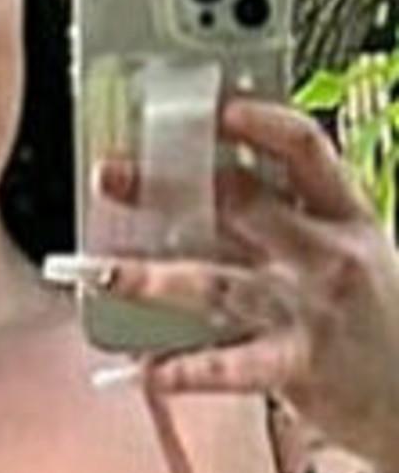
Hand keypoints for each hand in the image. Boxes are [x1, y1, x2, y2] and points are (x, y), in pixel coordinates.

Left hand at [88, 98, 398, 472]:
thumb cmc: (377, 314)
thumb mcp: (350, 244)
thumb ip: (290, 208)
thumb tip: (208, 169)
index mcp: (345, 213)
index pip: (304, 148)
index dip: (257, 120)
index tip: (210, 103)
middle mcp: (327, 253)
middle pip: (237, 202)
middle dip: (165, 186)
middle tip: (110, 175)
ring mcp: (311, 310)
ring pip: (217, 281)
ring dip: (152, 277)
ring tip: (102, 272)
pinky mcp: (300, 368)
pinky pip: (232, 366)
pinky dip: (186, 368)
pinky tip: (147, 366)